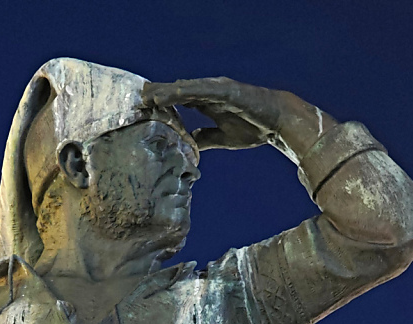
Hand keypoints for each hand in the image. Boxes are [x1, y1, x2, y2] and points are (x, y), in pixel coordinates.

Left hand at [144, 77, 329, 159]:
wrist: (277, 120)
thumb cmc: (253, 127)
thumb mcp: (222, 138)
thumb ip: (205, 139)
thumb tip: (190, 145)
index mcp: (207, 102)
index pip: (179, 101)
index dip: (161, 104)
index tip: (142, 110)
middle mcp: (209, 92)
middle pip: (178, 92)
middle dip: (157, 95)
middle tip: (135, 100)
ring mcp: (217, 89)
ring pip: (186, 89)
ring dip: (166, 91)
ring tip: (146, 96)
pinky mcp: (226, 90)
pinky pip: (202, 90)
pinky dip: (185, 91)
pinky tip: (170, 93)